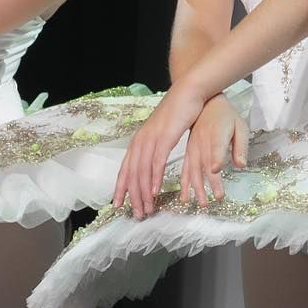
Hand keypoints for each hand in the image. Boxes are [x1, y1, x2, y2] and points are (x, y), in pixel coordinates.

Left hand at [113, 82, 206, 218]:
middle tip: (137, 214)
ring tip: (146, 208)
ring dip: (144, 193)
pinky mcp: (164, 137)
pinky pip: (156, 161)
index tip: (118, 204)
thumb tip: (151, 164)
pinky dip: (154, 178)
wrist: (188, 93)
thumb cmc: (178, 115)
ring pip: (142, 171)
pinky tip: (156, 191)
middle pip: (132, 174)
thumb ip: (155, 149)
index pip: (125, 169)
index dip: (121, 188)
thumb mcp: (162, 134)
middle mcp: (140, 141)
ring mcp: (151, 138)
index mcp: (138, 141)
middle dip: (133, 197)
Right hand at [177, 95, 249, 207]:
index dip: (216, 158)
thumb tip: (241, 165)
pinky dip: (184, 184)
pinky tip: (185, 197)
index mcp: (217, 134)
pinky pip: (185, 169)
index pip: (217, 147)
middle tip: (216, 199)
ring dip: (197, 188)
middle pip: (205, 164)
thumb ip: (241, 146)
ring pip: (193, 170)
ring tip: (202, 203)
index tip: (216, 170)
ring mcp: (193, 148)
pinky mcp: (188, 152)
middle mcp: (202, 143)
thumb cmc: (227, 117)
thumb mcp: (240, 126)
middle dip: (209, 183)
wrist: (207, 104)